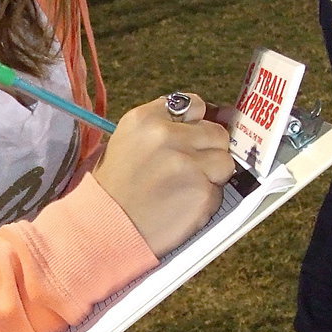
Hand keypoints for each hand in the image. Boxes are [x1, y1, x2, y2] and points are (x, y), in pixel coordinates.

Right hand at [92, 93, 235, 257]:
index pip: (195, 104)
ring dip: (212, 175)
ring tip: (185, 188)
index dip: (196, 124)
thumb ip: (165, 126)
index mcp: (145, 119)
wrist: (106, 227)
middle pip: (216, 133)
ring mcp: (187, 163)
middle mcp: (167, 135)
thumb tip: (216, 116)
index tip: (190, 139)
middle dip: (208, 151)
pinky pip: (220, 191)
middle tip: (187, 169)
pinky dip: (206, 200)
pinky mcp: (202, 192)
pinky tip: (182, 205)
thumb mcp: (128, 141)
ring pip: (224, 161)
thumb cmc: (116, 187)